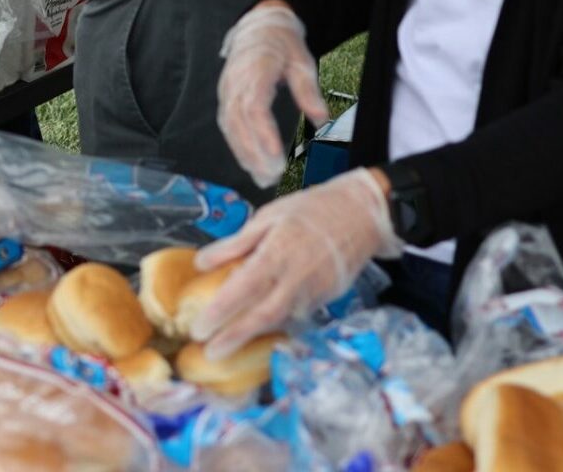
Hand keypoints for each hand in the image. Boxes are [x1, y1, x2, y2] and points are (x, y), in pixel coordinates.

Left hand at [190, 168, 401, 358]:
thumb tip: (202, 262)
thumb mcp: (269, 216)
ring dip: (253, 337)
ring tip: (226, 347)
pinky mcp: (325, 299)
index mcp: (278, 251)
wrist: (363, 214)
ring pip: (280, 321)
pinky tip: (258, 332)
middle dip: (234, 338)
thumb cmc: (311, 209)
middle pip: (263, 316)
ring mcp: (314, 292)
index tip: (199, 328)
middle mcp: (297, 278)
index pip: (245, 288)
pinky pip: (295, 316)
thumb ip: (236, 243)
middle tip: (209, 352)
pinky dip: (275, 326)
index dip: (221, 311)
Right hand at [217, 1, 327, 188]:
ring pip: (230, 126)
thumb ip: (308, 90)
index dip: (263, 133)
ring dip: (244, 154)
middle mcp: (235, 81)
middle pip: (238, 122)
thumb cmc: (283, 44)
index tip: (276, 155)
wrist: (260, 26)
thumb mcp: (302, 61)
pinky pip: (227, 124)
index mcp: (255, 70)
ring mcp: (227, 89)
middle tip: (271, 177)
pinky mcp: (225, 96)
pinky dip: (238, 145)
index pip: (255, 107)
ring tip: (263, 177)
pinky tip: (251, 163)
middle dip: (253, 152)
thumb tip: (321, 119)